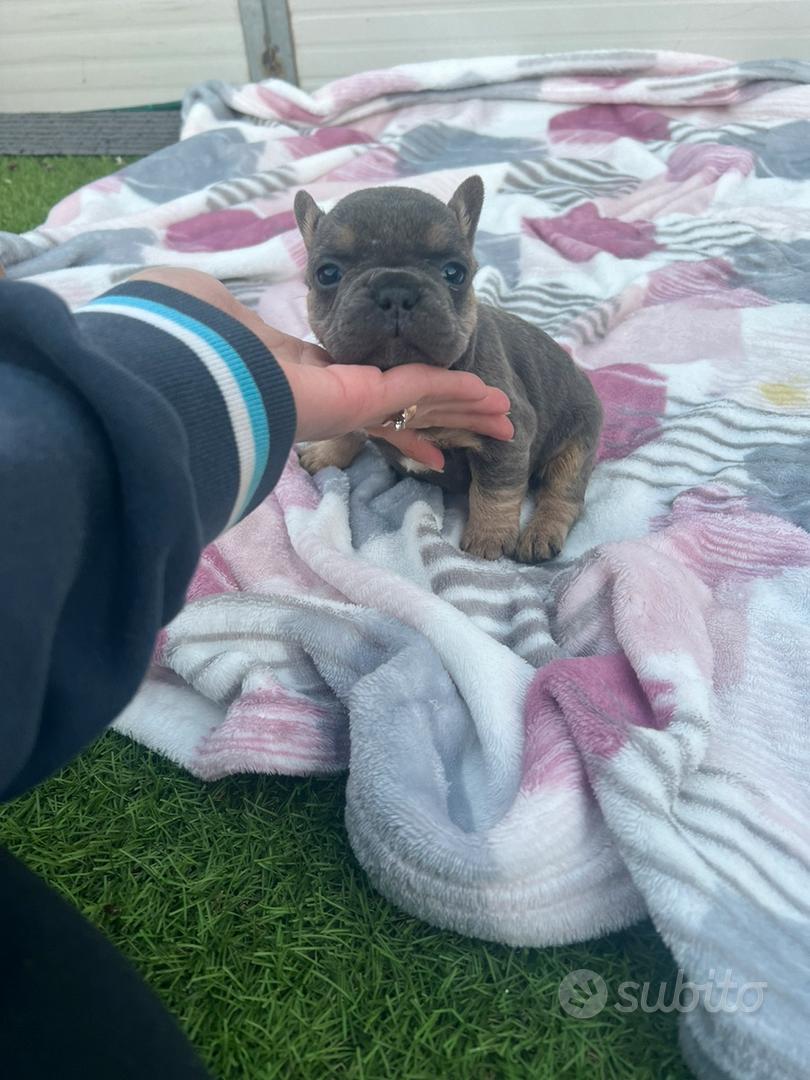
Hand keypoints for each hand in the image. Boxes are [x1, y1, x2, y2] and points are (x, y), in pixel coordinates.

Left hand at [127, 269, 512, 469]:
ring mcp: (348, 402)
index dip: (394, 385)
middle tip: (483, 413)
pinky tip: (495, 405)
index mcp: (300, 372)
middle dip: (445, 409)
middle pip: (403, 401)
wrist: (183, 369)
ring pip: (421, 403)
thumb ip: (229, 301)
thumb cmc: (190, 337)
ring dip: (465, 410)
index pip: (361, 382)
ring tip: (504, 419)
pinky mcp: (361, 401)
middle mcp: (331, 393)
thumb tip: (209, 297)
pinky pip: (419, 392)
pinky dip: (460, 396)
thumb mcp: (209, 303)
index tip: (418, 388)